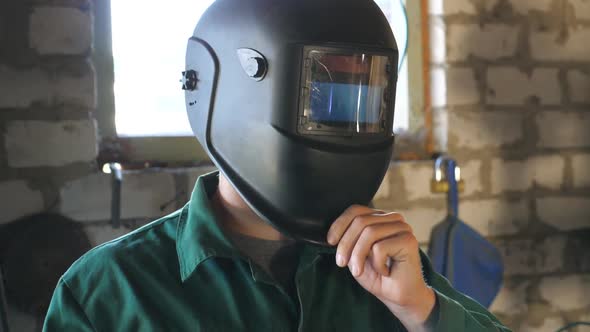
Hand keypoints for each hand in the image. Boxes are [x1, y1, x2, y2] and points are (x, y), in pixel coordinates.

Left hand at [327, 205, 435, 331]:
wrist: (399, 297)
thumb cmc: (378, 276)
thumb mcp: (356, 255)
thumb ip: (349, 240)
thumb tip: (334, 233)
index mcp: (380, 218)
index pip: (356, 211)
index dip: (340, 224)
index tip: (330, 241)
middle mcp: (392, 219)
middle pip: (360, 221)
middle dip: (346, 244)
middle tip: (341, 263)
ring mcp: (402, 228)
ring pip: (369, 232)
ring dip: (358, 255)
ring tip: (358, 271)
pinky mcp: (408, 240)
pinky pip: (380, 247)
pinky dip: (376, 263)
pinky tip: (384, 272)